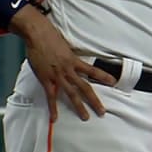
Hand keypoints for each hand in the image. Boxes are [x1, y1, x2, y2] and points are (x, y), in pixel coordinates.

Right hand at [11, 6, 115, 121]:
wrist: (37, 34)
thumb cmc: (50, 36)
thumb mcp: (65, 46)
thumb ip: (70, 55)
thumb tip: (73, 60)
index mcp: (74, 60)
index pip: (93, 70)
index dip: (103, 77)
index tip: (113, 83)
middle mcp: (69, 69)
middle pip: (85, 87)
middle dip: (94, 100)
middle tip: (102, 111)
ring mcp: (58, 75)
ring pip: (71, 94)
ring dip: (79, 106)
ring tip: (86, 117)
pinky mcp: (46, 79)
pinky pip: (51, 97)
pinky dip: (53, 108)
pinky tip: (55, 118)